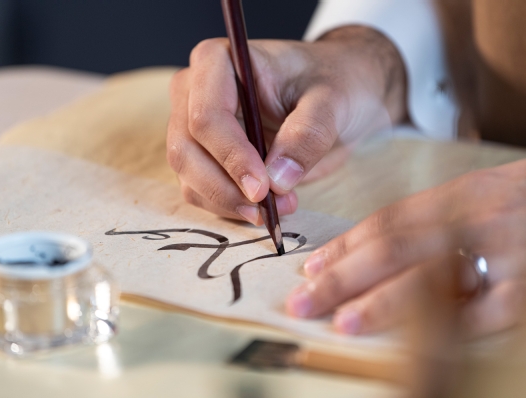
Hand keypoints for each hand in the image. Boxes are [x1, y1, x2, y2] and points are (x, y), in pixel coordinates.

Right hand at [167, 26, 406, 224]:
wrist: (339, 95)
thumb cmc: (333, 82)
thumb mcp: (332, 101)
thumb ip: (307, 134)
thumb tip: (276, 179)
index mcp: (218, 62)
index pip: (206, 116)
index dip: (231, 157)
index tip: (263, 188)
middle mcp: (194, 92)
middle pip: (185, 150)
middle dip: (225, 188)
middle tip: (268, 207)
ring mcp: (193, 126)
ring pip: (189, 176)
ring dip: (230, 202)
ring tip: (279, 206)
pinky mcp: (204, 156)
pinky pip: (201, 192)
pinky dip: (230, 208)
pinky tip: (266, 207)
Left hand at [286, 156, 525, 336]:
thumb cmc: (525, 204)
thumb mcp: (477, 198)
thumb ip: (428, 221)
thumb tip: (365, 254)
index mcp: (459, 194)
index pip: (387, 222)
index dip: (344, 247)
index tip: (313, 270)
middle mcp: (476, 217)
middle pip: (395, 248)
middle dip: (344, 277)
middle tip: (306, 300)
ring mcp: (504, 250)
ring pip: (431, 278)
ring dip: (382, 303)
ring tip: (344, 322)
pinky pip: (486, 311)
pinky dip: (448, 327)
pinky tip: (415, 344)